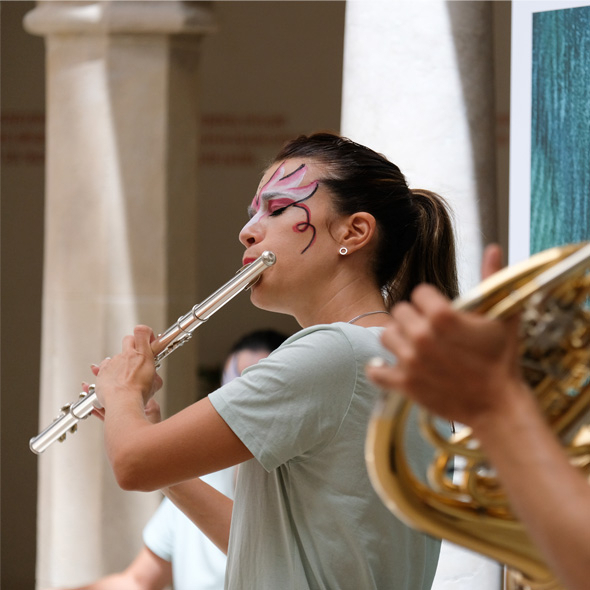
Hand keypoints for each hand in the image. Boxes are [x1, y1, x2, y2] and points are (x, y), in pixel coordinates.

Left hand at [93, 325, 162, 408]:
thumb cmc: (138, 394)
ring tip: (125, 378)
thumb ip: (154, 377)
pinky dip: (110, 372)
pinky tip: (114, 381)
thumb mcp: (155, 385)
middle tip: (137, 356)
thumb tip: (154, 378)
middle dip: (133, 345)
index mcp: (142, 355)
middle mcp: (127, 355)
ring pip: (118, 356)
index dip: (146, 333)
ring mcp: (114, 361)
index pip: (142, 331)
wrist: (122, 402)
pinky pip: (106, 366)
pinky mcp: (103, 370)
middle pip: (129, 339)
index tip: (149, 340)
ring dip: (121, 364)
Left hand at [366, 244, 524, 425]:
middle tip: (428, 330)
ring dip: (398, 339)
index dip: (431, 300)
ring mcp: (410, 361)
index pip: (419, 293)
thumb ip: (493, 279)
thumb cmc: (502, 360)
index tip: (441, 312)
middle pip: (399, 312)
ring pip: (386, 336)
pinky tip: (389, 367)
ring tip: (413, 346)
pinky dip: (379, 370)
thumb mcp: (503, 315)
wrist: (499, 405)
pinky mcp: (405, 384)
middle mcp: (421, 335)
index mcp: (442, 315)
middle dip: (413, 318)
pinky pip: (376, 371)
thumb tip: (492, 248)